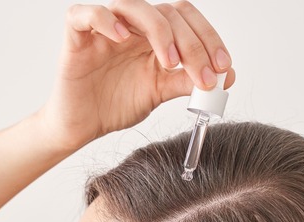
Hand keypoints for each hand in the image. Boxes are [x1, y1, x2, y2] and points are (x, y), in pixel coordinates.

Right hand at [39, 0, 235, 151]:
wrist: (82, 127)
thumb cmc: (115, 105)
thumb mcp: (160, 92)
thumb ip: (188, 81)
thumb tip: (227, 77)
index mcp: (153, 36)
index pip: (186, 20)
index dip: (208, 39)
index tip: (222, 69)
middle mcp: (131, 26)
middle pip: (167, 13)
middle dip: (192, 44)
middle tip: (203, 76)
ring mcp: (104, 29)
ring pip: (134, 6)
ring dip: (159, 30)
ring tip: (169, 62)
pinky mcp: (76, 37)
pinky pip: (86, 14)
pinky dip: (105, 21)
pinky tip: (122, 39)